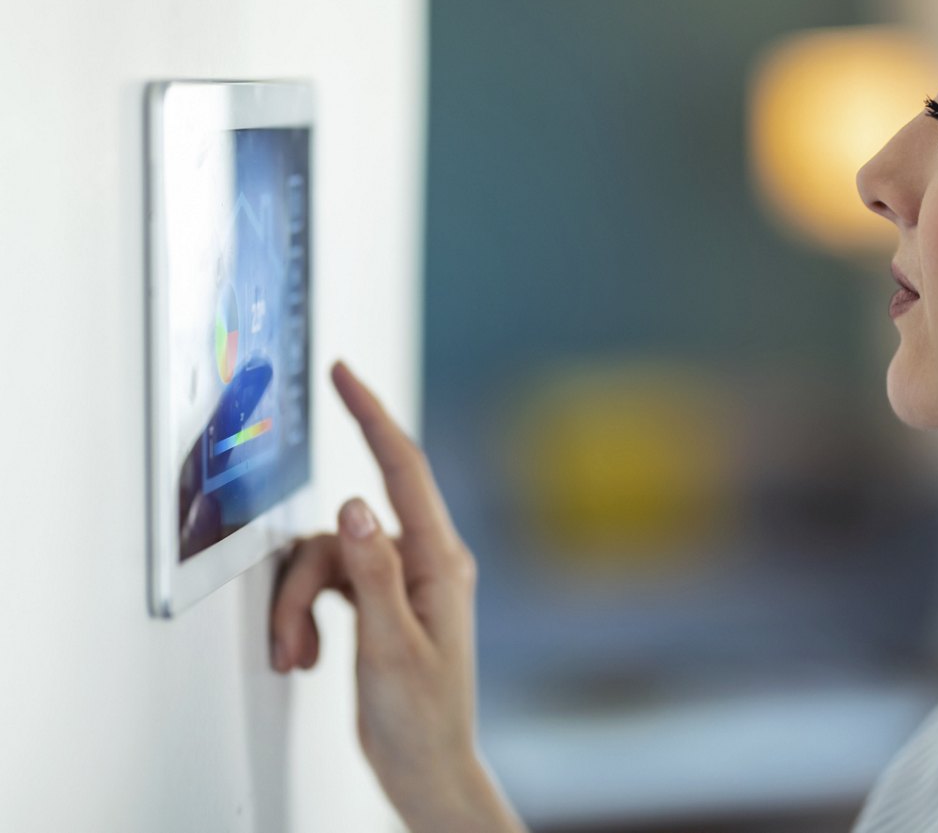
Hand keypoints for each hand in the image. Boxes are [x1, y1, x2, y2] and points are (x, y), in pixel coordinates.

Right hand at [270, 360, 525, 832]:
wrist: (425, 768)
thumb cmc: (422, 718)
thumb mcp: (389, 646)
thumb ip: (370, 572)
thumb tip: (351, 505)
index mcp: (439, 561)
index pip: (403, 469)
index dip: (371, 415)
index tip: (344, 375)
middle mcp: (424, 561)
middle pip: (344, 529)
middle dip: (305, 581)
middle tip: (291, 638)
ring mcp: (399, 580)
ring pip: (325, 559)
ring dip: (298, 607)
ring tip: (299, 658)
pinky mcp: (378, 601)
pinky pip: (327, 582)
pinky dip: (304, 614)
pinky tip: (306, 653)